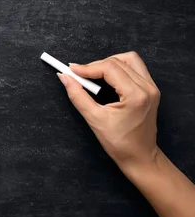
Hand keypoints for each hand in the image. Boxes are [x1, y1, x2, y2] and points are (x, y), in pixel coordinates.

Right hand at [58, 52, 160, 171]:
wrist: (140, 156)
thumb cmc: (120, 143)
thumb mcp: (94, 119)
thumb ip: (78, 95)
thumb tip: (65, 78)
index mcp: (136, 95)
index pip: (109, 68)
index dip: (87, 67)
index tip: (71, 70)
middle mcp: (147, 88)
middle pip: (118, 61)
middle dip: (96, 65)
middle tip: (79, 75)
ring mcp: (152, 88)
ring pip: (129, 60)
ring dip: (109, 63)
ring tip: (94, 75)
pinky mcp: (151, 89)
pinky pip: (135, 68)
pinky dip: (119, 68)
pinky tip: (107, 79)